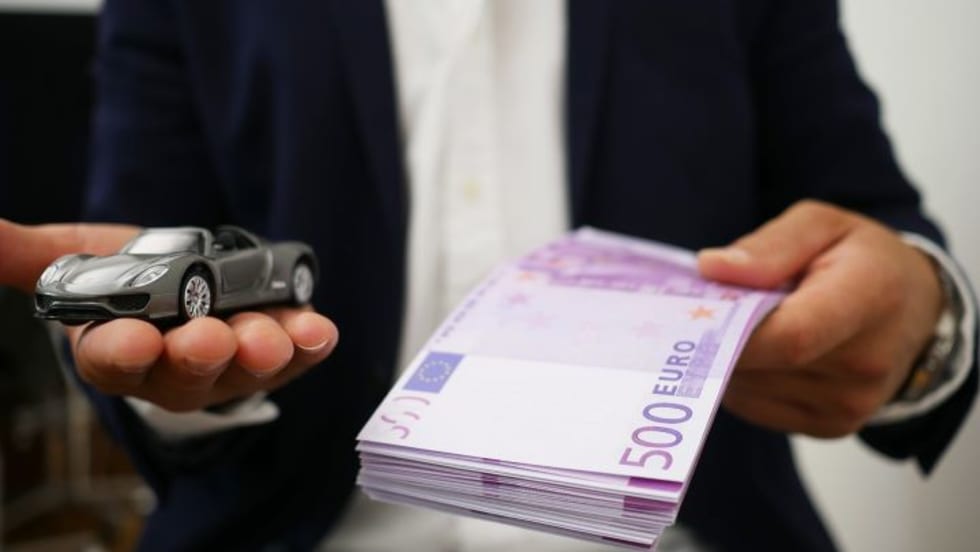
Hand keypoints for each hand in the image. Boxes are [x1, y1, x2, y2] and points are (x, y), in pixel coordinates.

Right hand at [0, 219, 337, 411]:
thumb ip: (35, 256)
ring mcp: (232, 366)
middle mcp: (176, 369)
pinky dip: (307, 344)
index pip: (112, 363)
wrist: (198, 284)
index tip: (131, 338)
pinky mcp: (280, 354)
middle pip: (182, 374)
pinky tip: (318, 329)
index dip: (121, 353)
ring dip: (258, 354)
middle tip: (207, 338)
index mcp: (120, 351)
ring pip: (244, 370)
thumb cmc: (137, 277)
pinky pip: (296, 356)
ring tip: (267, 336)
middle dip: (196, 357)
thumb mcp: (84, 258)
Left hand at [698, 201, 943, 437]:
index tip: (697, 310)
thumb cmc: (861, 259)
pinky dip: (743, 379)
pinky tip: (758, 353)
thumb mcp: (822, 225)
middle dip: (720, 337)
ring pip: (750, 388)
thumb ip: (770, 245)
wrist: (915, 309)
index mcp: (870, 297)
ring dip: (729, 358)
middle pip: (763, 363)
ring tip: (743, 326)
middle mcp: (866, 362)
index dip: (734, 329)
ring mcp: (850, 404)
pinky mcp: (831, 427)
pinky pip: (756, 407)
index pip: (792, 335)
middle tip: (704, 310)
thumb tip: (712, 269)